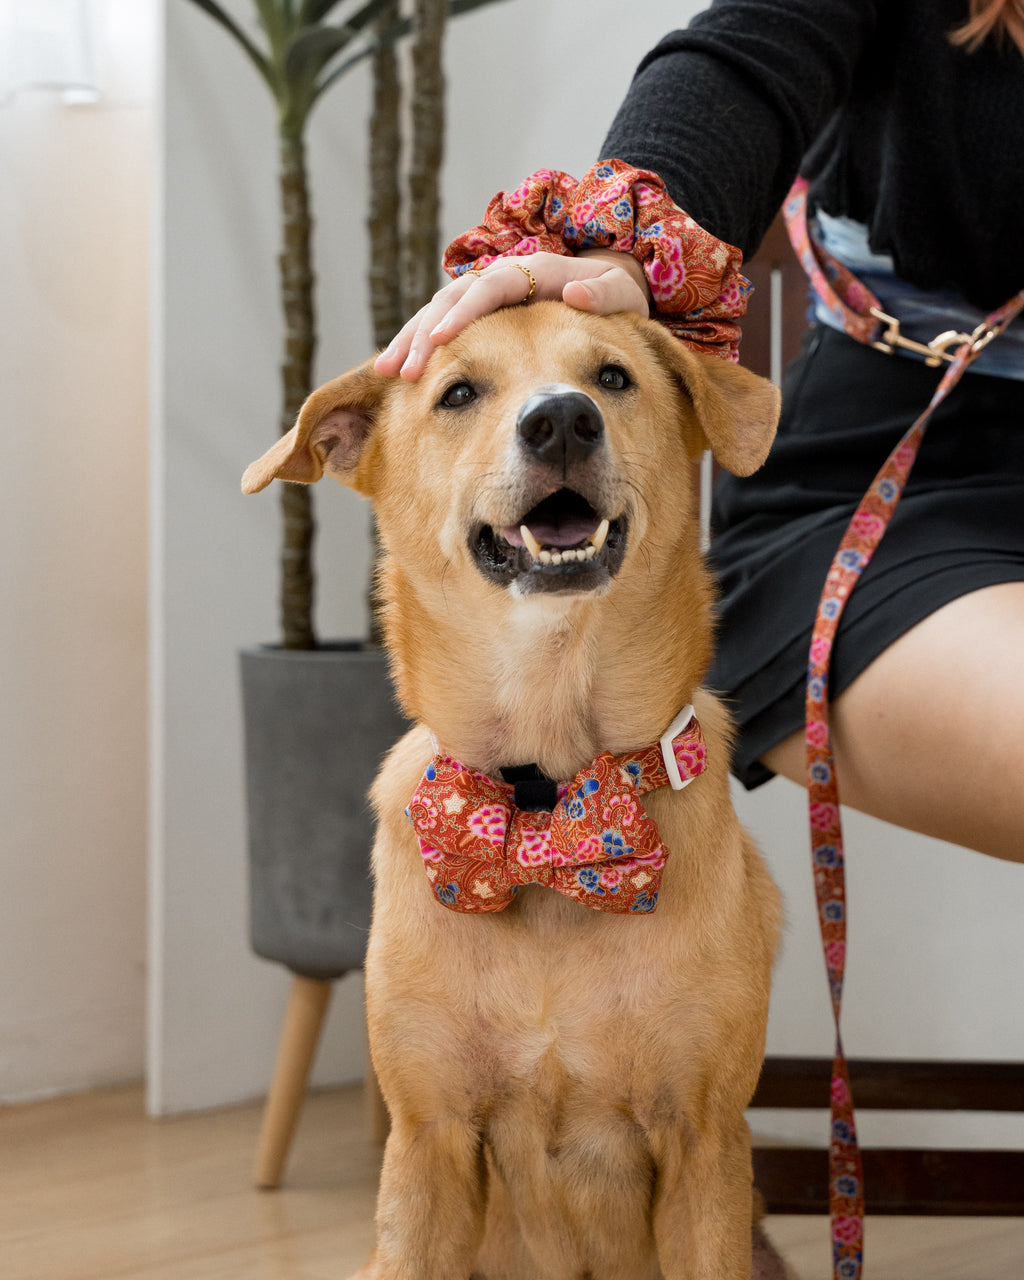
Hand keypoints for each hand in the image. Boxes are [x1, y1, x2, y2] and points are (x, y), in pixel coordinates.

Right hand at [374, 248, 651, 380]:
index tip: (441, 337)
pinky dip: (424, 348)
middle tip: (403, 368)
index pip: (490, 288)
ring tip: (388, 372)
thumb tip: (577, 291)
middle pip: (452, 300)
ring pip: (440, 314)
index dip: (464, 312)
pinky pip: (447, 330)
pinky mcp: (483, 317)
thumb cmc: (619, 294)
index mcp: (535, 271)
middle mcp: (505, 279)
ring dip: (412, 341)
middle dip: (423, 333)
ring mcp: (490, 299)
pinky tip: (404, 375)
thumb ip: (605, 295)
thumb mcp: (622, 293)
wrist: (614, 288)